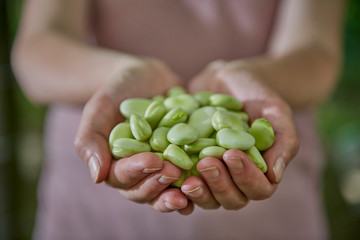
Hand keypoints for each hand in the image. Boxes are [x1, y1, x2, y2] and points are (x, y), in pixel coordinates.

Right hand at [74, 58, 192, 213]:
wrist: (145, 77)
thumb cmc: (117, 90)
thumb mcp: (100, 108)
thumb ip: (90, 139)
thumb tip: (97, 177)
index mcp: (115, 164)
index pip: (122, 177)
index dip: (138, 172)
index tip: (154, 160)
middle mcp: (137, 172)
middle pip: (144, 191)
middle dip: (159, 184)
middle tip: (175, 172)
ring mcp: (160, 168)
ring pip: (165, 191)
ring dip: (177, 195)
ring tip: (191, 190)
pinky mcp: (180, 160)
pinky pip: (187, 177)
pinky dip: (196, 184)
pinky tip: (207, 183)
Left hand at [182, 60, 299, 209]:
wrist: (229, 81)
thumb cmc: (257, 96)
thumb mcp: (275, 111)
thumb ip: (283, 141)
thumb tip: (275, 175)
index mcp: (260, 172)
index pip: (258, 188)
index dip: (245, 177)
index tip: (231, 154)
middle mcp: (235, 180)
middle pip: (230, 199)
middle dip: (218, 184)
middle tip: (206, 162)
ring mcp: (212, 176)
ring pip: (207, 198)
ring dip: (198, 192)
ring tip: (186, 178)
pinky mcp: (191, 167)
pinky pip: (183, 185)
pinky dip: (175, 188)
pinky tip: (166, 177)